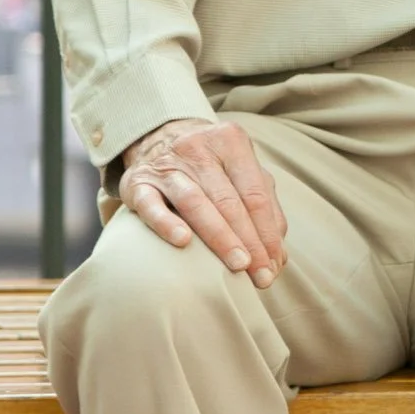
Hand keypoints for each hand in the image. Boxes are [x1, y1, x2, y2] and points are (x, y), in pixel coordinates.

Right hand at [118, 117, 287, 285]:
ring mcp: (166, 165)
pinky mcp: (136, 182)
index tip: (273, 266)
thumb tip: (278, 256)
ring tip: (237, 265)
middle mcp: (198, 149)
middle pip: (228, 200)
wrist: (157, 137)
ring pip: (195, 202)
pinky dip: (166, 223)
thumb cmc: (211, 164)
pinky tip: (183, 242)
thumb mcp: (241, 171)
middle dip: (248, 241)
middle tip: (260, 275)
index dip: (267, 233)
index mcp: (230, 142)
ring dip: (219, 236)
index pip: (255, 194)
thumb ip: (265, 206)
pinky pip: (150, 205)